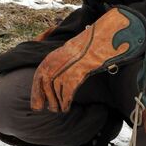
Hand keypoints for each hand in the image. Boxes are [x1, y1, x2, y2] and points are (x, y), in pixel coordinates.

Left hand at [30, 6, 145, 112]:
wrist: (109, 36)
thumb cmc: (95, 45)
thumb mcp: (76, 52)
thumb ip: (67, 63)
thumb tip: (61, 79)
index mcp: (58, 53)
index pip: (40, 71)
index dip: (37, 88)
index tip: (36, 99)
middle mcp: (61, 58)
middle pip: (44, 80)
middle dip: (41, 96)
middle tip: (40, 109)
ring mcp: (70, 63)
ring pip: (55, 87)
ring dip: (55, 101)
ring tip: (58, 109)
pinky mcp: (80, 69)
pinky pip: (68, 88)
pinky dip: (65, 100)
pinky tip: (66, 107)